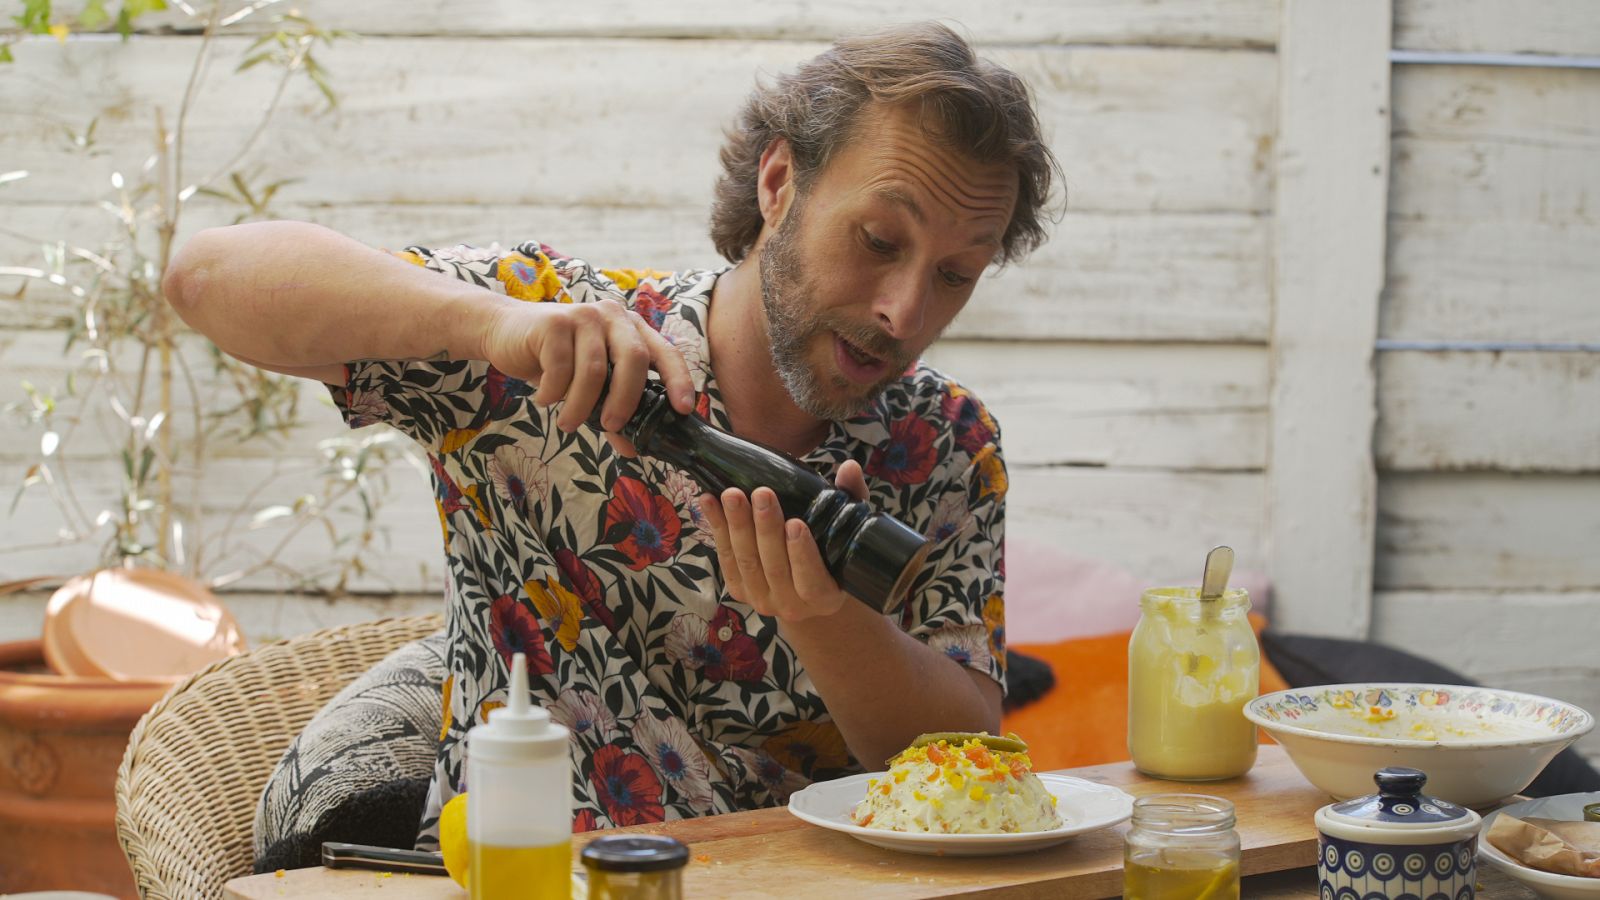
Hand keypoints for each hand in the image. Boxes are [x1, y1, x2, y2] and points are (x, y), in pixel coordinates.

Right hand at [479, 299, 695, 454]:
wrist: (504, 331)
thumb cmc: (554, 360)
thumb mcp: (588, 384)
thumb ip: (611, 408)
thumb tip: (633, 449)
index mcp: (631, 328)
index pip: (665, 352)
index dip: (679, 380)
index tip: (684, 409)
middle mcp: (612, 316)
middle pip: (634, 359)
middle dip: (626, 400)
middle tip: (612, 427)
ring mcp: (583, 315)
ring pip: (594, 371)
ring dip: (581, 407)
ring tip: (569, 423)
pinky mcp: (553, 323)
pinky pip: (560, 369)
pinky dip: (553, 393)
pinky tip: (545, 398)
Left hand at [699, 459, 869, 621]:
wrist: (806, 590)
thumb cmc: (832, 552)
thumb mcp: (848, 528)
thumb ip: (852, 498)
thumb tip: (851, 467)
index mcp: (825, 598)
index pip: (812, 580)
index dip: (802, 553)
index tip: (795, 523)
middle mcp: (793, 606)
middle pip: (774, 566)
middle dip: (765, 528)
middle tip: (762, 494)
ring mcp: (762, 599)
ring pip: (746, 561)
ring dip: (736, 525)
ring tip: (732, 494)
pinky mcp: (739, 590)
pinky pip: (726, 558)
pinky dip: (717, 528)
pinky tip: (709, 502)